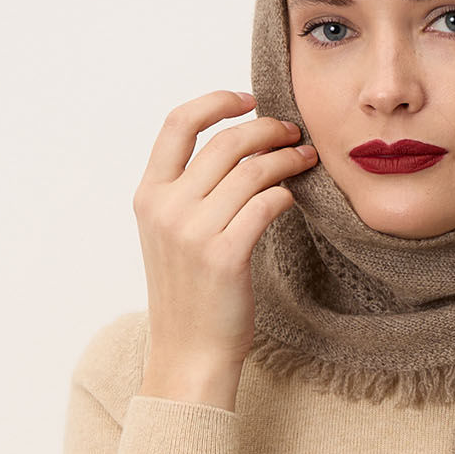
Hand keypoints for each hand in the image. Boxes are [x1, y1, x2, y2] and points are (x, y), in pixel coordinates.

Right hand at [133, 89, 318, 409]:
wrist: (189, 354)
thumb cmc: (190, 296)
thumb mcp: (172, 236)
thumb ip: (189, 192)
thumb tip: (237, 146)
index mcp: (149, 196)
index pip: (178, 123)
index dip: (216, 101)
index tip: (247, 99)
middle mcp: (166, 209)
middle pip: (225, 142)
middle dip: (267, 129)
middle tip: (293, 132)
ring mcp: (193, 233)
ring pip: (251, 172)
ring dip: (285, 159)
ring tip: (305, 160)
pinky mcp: (225, 256)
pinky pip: (266, 205)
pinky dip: (286, 194)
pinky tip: (294, 197)